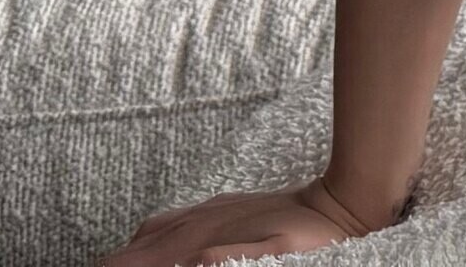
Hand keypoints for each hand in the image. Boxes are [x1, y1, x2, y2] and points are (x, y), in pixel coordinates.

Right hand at [98, 177, 392, 262]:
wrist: (339, 204)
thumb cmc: (310, 239)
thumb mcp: (273, 256)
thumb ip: (225, 258)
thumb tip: (187, 262)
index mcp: (196, 243)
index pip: (129, 264)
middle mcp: (190, 226)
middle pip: (126, 254)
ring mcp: (201, 217)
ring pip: (142, 240)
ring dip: (127, 262)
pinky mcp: (215, 212)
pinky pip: (164, 228)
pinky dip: (146, 247)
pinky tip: (149, 254)